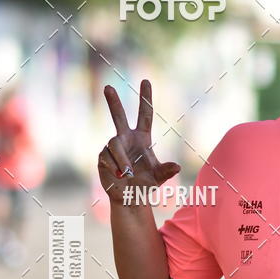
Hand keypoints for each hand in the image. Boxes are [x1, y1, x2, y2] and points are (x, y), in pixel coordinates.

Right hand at [97, 79, 180, 199]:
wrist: (130, 197)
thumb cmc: (146, 183)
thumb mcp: (159, 177)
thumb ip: (167, 171)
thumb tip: (178, 167)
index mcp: (142, 138)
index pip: (144, 114)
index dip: (145, 98)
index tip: (146, 81)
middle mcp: (126, 138)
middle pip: (118, 116)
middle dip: (113, 102)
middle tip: (108, 87)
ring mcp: (112, 147)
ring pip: (114, 144)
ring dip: (122, 160)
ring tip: (128, 174)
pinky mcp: (102, 157)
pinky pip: (107, 157)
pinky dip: (115, 168)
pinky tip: (119, 176)